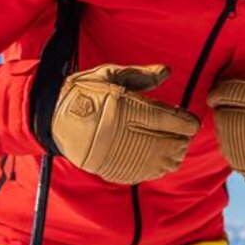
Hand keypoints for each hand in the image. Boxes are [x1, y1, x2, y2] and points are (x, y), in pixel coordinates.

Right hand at [52, 64, 199, 184]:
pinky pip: (140, 173)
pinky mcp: (107, 167)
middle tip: (186, 135)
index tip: (193, 123)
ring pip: (156, 161)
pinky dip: (155, 168)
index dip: (186, 123)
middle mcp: (120, 131)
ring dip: (172, 156)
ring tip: (176, 148)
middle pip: (167, 143)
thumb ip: (141, 75)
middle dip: (182, 140)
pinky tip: (160, 161)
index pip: (167, 119)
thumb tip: (167, 71)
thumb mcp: (111, 74)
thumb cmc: (84, 90)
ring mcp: (113, 152)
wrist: (50, 116)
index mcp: (124, 107)